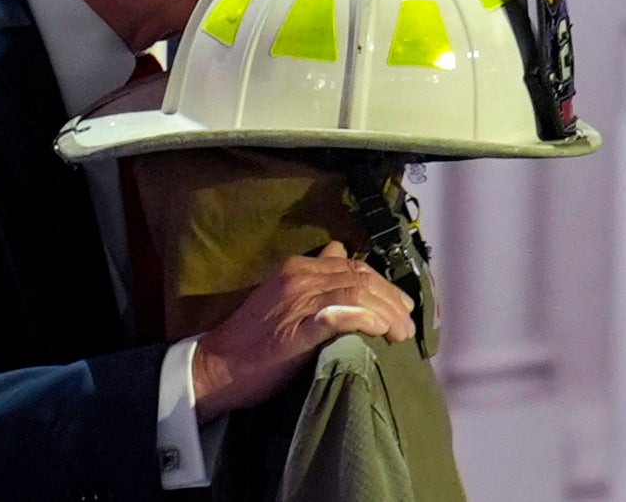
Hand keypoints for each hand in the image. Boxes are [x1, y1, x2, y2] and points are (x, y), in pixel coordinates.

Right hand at [191, 241, 414, 422]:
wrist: (218, 365)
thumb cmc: (253, 340)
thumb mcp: (283, 298)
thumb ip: (313, 282)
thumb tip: (341, 259)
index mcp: (297, 268)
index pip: (353, 265)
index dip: (383, 285)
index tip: (399, 307)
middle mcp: (299, 276)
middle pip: (362, 276)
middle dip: (392, 300)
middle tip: (407, 325)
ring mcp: (298, 300)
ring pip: (359, 292)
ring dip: (388, 313)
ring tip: (401, 334)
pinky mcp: (298, 328)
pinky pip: (341, 315)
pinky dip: (366, 319)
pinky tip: (380, 331)